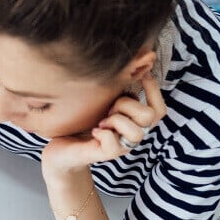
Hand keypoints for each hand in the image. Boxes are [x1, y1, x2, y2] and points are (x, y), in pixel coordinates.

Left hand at [41, 73, 166, 181]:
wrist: (60, 148)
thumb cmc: (80, 123)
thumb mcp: (100, 102)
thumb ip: (117, 90)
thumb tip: (132, 64)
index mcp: (133, 122)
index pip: (159, 110)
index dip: (154, 90)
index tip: (141, 75)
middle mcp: (130, 136)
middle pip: (149, 116)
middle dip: (128, 104)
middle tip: (108, 108)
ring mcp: (120, 147)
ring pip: (136, 133)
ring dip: (117, 121)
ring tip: (101, 121)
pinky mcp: (105, 155)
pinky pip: (114, 144)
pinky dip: (103, 133)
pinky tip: (94, 131)